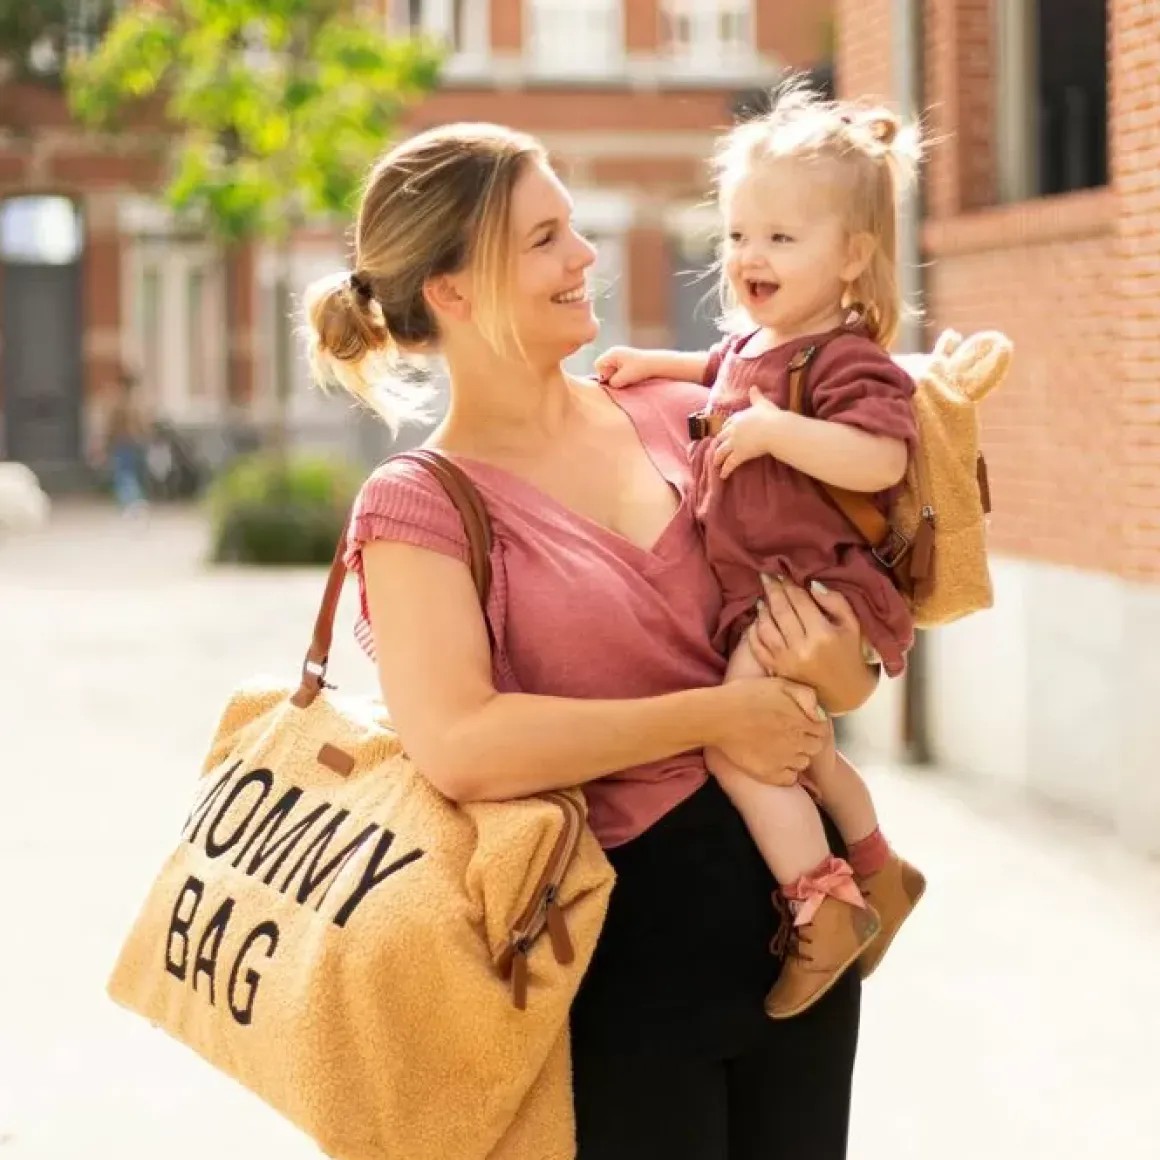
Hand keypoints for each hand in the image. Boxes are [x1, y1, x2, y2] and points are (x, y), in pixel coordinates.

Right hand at [594, 346, 654, 388]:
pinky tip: (629, 377)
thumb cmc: (640, 369)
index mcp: (612, 353)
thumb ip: (612, 382)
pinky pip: (618, 368)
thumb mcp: (623, 378)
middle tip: (619, 381)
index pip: (598, 364)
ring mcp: (620, 355)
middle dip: (609, 375)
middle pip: (604, 366)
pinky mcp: (626, 359)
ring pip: (611, 368)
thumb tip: (609, 384)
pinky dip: (621, 374)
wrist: (656, 364)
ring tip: (626, 379)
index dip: (602, 374)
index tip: (612, 380)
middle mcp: (614, 352)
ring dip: (616, 376)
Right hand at [710, 676, 828, 786]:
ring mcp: (784, 760)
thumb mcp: (778, 683)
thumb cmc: (744, 696)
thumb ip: (805, 694)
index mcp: (801, 719)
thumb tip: (820, 712)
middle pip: (815, 747)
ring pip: (803, 763)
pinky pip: (789, 778)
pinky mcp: (770, 773)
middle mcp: (797, 741)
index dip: (812, 725)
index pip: (821, 729)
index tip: (800, 722)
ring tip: (779, 748)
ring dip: (796, 756)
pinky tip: (774, 762)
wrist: (717, 716)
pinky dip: (785, 772)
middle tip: (789, 734)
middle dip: (806, 740)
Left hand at [713, 388, 788, 479]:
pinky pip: (729, 463)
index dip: (724, 429)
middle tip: (715, 451)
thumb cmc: (771, 417)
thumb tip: (753, 387)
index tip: (723, 434)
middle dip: (717, 445)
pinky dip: (725, 470)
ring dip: (717, 459)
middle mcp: (733, 430)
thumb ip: (756, 396)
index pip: (727, 424)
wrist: (775, 430)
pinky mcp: (739, 454)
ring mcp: (735, 443)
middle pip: (721, 438)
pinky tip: (722, 475)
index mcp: (738, 418)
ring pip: (721, 451)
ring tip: (715, 465)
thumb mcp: (763, 404)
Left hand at [747, 576, 878, 714]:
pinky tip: (757, 620)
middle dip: (772, 591)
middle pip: (781, 611)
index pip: (800, 602)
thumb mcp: (852, 625)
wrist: (845, 691)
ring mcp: (786, 661)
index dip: (789, 585)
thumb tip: (810, 584)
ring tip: (763, 599)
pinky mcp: (776, 670)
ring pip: (766, 628)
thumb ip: (834, 601)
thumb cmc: (850, 653)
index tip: (781, 573)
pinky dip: (754, 631)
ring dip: (762, 610)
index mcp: (822, 634)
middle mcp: (802, 648)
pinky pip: (758, 646)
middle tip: (766, 576)